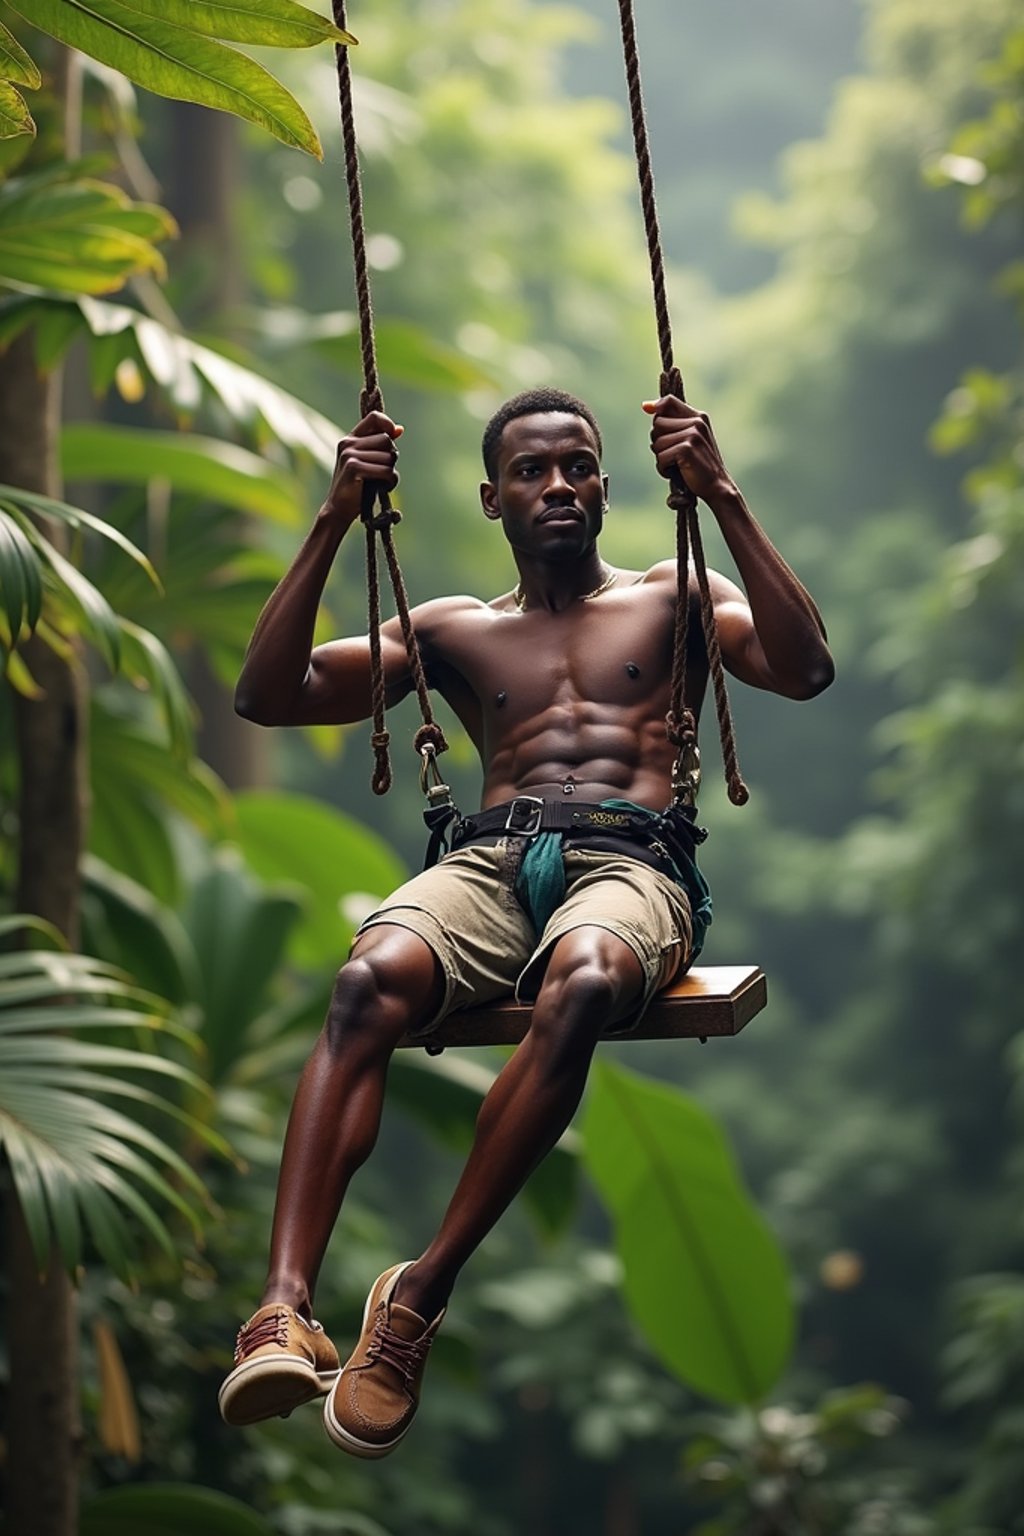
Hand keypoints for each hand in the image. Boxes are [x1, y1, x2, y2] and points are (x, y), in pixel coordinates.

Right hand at [322, 411, 403, 525]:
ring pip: (388, 457)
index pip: (374, 417)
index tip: (394, 435)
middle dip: (391, 457)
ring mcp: (349, 455)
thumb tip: (399, 429)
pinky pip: (385, 470)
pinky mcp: (353, 468)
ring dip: (392, 473)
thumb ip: (380, 445)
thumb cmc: (356, 487)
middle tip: (383, 472)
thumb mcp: (367, 462)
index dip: (388, 424)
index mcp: (350, 439)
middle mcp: (348, 444)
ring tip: (382, 483)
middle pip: (386, 440)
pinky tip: (383, 488)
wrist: (338, 510)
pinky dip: (390, 482)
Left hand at [642, 397, 733, 503]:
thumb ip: (671, 423)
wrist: (717, 486)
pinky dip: (664, 469)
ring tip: (677, 464)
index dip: (656, 408)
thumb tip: (645, 406)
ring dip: (661, 458)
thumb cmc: (699, 465)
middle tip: (673, 453)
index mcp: (699, 417)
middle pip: (657, 423)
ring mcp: (692, 435)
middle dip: (659, 441)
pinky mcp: (686, 449)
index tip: (648, 411)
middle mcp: (697, 422)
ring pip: (657, 442)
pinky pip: (660, 457)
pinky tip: (677, 473)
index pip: (668, 401)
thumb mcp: (690, 439)